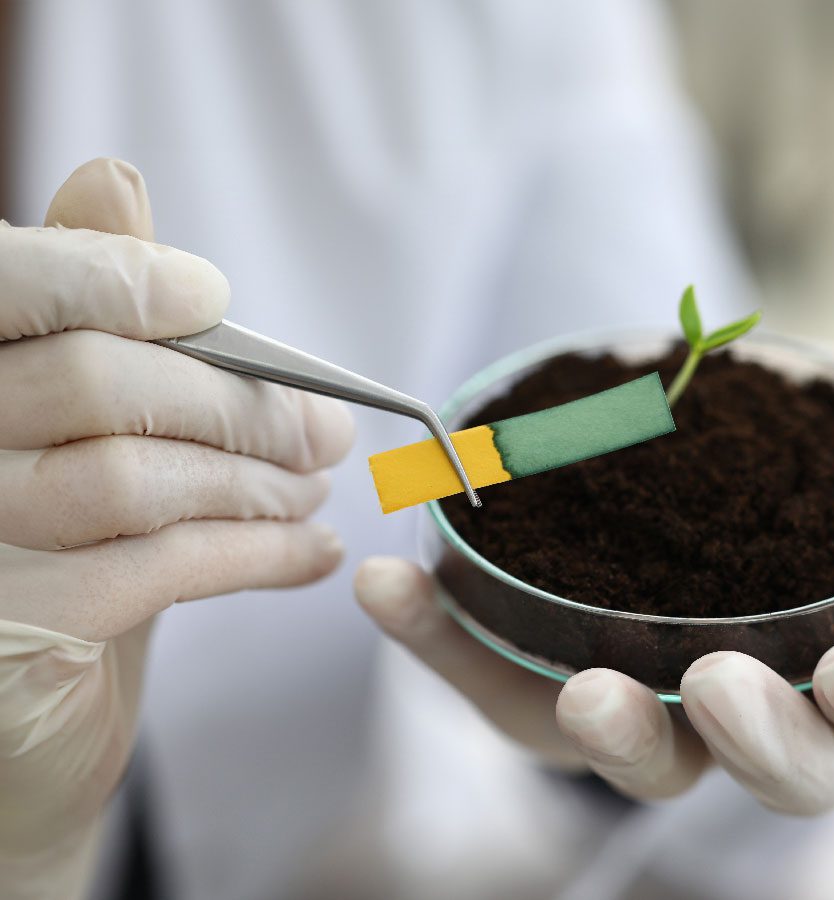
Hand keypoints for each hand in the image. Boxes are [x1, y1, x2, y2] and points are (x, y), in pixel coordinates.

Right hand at [0, 159, 353, 896]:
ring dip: (258, 481)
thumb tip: (115, 180)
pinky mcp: (18, 626)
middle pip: (99, 380)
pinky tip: (312, 553)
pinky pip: (162, 564)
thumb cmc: (54, 555)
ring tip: (316, 493)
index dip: (115, 277)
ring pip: (136, 476)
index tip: (211, 295)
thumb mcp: (69, 433)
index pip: (11, 285)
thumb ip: (86, 317)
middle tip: (326, 433)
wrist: (18, 727)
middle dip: (241, 404)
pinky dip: (260, 553)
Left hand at [355, 353, 833, 813]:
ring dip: (614, 734)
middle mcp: (745, 702)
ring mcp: (643, 709)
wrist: (639, 463)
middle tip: (721, 682)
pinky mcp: (543, 692)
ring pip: (645, 767)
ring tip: (585, 689)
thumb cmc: (751, 466)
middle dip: (763, 743)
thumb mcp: (829, 417)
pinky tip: (394, 585)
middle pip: (783, 771)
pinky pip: (495, 686)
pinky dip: (443, 641)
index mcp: (833, 649)